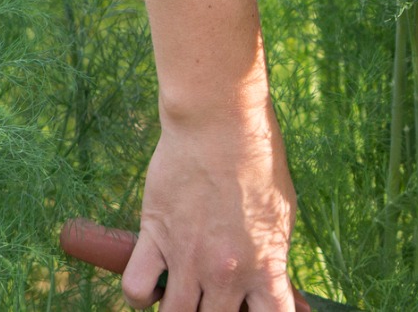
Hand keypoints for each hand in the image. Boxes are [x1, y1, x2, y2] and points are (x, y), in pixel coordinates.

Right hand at [119, 103, 297, 310]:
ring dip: (181, 309)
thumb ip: (272, 256)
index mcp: (265, 266)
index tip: (257, 311)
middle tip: (218, 298)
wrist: (221, 124)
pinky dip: (140, 295)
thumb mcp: (283, 215)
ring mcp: (186, 258)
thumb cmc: (260, 163)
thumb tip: (269, 285)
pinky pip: (135, 288)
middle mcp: (225, 272)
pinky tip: (154, 283)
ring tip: (188, 296)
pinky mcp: (154, 237)